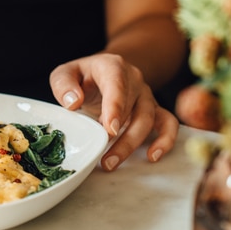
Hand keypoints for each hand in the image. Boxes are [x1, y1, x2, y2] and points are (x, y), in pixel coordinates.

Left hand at [49, 53, 178, 170]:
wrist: (103, 72)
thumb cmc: (83, 76)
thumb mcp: (65, 74)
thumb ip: (63, 84)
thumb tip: (73, 102)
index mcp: (112, 66)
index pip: (117, 84)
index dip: (116, 106)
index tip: (110, 128)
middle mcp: (134, 79)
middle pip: (134, 107)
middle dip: (122, 137)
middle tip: (105, 160)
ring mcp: (146, 95)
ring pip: (149, 119)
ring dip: (133, 143)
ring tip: (112, 162)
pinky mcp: (153, 109)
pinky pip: (168, 122)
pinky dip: (166, 139)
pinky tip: (153, 156)